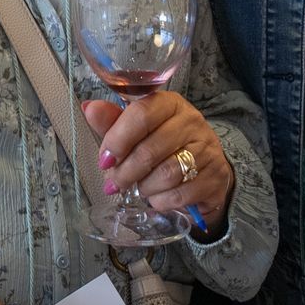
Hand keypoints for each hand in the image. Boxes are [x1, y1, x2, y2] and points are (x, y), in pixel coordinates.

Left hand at [82, 92, 234, 233]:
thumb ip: (114, 122)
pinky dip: (161, 201)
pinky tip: (157, 197)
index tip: (105, 160)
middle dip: (126, 171)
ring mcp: (207, 149)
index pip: (142, 114)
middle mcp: (192, 122)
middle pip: (151, 148)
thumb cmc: (165, 147)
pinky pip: (180, 194)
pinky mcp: (215, 177)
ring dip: (144, 187)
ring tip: (138, 188)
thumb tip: (89, 108)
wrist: (204, 171)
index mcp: (170, 103)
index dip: (118, 139)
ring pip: (166, 174)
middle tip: (114, 183)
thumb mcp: (139, 131)